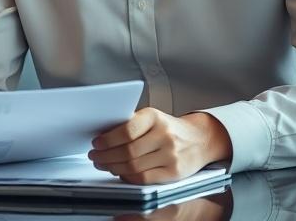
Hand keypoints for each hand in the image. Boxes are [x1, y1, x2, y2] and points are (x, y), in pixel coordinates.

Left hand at [89, 109, 231, 184]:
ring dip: (113, 167)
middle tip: (95, 157)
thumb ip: (131, 124)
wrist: (199, 139)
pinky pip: (144, 178)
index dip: (108, 140)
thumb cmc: (169, 128)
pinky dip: (128, 177)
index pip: (126, 130)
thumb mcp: (151, 118)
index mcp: (154, 117)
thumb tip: (102, 135)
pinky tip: (120, 173)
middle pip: (128, 151)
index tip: (96, 143)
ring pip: (134, 166)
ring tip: (104, 164)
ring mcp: (171, 155)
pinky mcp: (174, 172)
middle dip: (106, 156)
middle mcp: (164, 135)